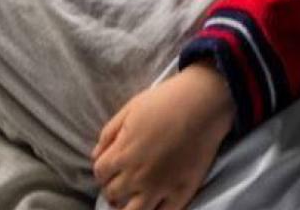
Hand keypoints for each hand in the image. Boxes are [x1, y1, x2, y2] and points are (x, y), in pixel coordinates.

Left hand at [93, 64, 233, 209]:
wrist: (203, 103)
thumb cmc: (165, 101)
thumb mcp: (129, 109)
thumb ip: (108, 134)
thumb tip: (96, 155)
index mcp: (123, 153)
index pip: (99, 173)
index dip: (103, 170)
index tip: (111, 166)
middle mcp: (138, 175)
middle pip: (113, 194)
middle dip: (113, 187)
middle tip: (122, 181)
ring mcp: (160, 187)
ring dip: (128, 207)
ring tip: (134, 199)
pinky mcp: (182, 192)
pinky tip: (155, 204)